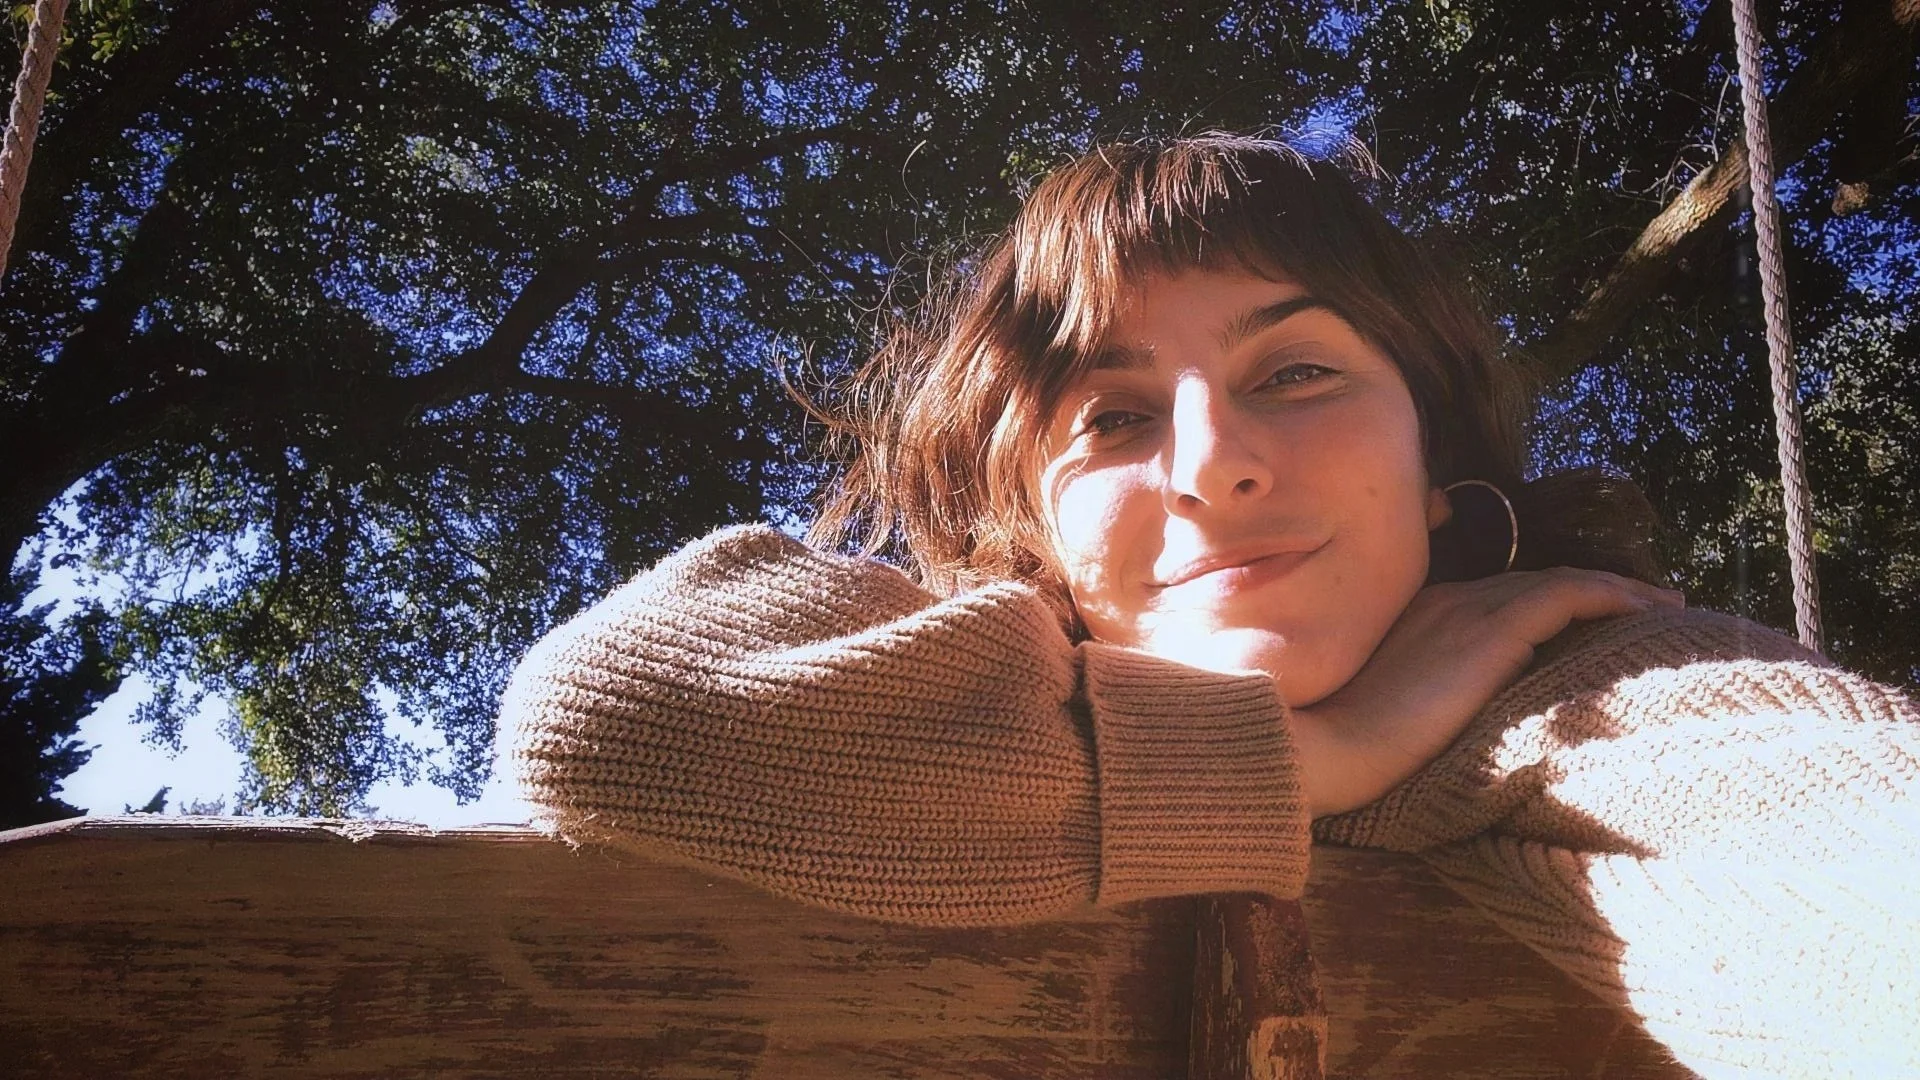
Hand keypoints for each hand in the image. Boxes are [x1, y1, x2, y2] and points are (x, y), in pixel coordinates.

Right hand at [1288, 568, 1683, 816]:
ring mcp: (1466, 610)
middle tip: (1642, 608)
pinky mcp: (1491, 630)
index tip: (1588, 622)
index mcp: (1418, 621)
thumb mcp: (1388, 717)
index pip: (1497, 599)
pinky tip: (1649, 609)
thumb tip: (1458, 728)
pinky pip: (1568, 595)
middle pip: (1532, 584)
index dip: (1549, 604)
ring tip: (1660, 607)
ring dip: (1614, 591)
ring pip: (1558, 583)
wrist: (1327, 747)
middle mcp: (1445, 602)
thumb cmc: (1347, 753)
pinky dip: (1611, 595)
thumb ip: (1426, 703)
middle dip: (1589, 593)